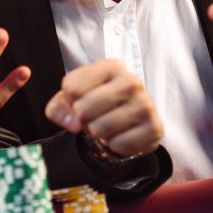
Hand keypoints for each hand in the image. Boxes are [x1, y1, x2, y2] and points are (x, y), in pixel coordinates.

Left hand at [45, 60, 163, 155]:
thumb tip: (72, 122)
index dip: (69, 101)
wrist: (131, 122)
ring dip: (98, 134)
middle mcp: (131, 81)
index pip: (72, 86)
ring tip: (107, 126)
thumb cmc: (99, 105)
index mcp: (112, 67)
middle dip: (83, 120)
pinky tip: (121, 135)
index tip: (81, 101)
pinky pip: (118, 145)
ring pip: (99, 129)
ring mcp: (145, 104)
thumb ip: (59, 107)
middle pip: (83, 109)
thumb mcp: (74, 98)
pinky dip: (114, 146)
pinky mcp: (154, 128)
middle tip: (94, 118)